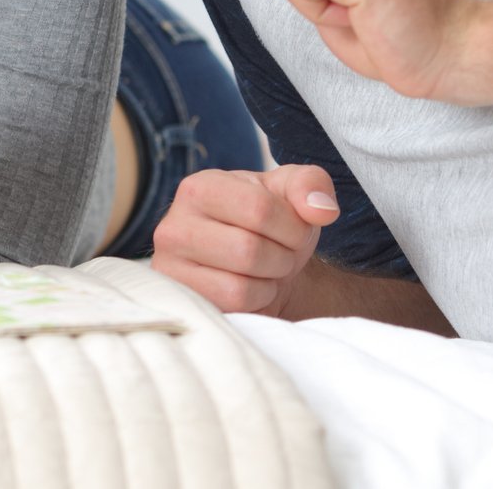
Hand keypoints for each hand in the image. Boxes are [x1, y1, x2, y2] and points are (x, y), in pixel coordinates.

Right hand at [149, 166, 340, 315]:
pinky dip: (256, 300)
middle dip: (282, 257)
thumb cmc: (272, 225)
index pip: (258, 209)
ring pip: (239, 284)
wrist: (260, 266)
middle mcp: (173, 224)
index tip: (294, 229)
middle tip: (279, 252)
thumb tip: (322, 209)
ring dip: (269, 281)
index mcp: (199, 187)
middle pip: (249, 250)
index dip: (293, 226)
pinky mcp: (181, 299)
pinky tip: (249, 287)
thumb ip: (311, 185)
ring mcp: (170, 266)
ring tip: (264, 269)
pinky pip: (233, 307)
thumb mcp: (292, 193)